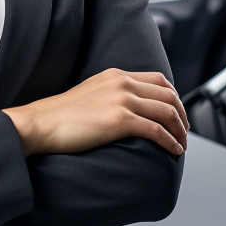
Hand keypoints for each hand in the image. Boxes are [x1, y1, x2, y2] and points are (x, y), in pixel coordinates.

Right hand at [2, 68, 188, 157]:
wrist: (42, 123)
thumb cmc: (61, 115)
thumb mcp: (90, 93)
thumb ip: (110, 94)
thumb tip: (127, 109)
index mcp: (115, 74)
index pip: (158, 79)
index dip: (173, 96)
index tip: (176, 112)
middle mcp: (122, 82)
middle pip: (168, 94)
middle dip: (182, 114)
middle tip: (184, 131)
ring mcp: (122, 99)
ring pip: (167, 111)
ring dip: (180, 130)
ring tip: (181, 144)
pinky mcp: (120, 120)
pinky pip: (158, 130)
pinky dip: (171, 141)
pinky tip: (174, 151)